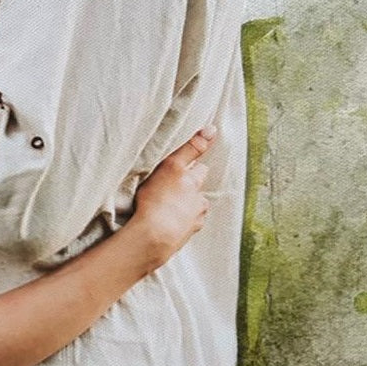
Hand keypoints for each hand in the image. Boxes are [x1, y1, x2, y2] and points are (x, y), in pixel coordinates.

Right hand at [131, 128, 214, 266]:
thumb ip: (192, 148)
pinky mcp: (187, 235)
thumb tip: (213, 129)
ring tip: (168, 209)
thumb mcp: (171, 166)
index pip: (198, 168)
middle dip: (191, 187)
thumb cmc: (156, 200)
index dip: (192, 166)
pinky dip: (182, 223)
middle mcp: (197, 200)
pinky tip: (168, 223)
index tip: (185, 168)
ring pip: (194, 208)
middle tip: (174, 188)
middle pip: (198, 190)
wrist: (153, 236)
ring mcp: (194, 219)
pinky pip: (187, 226)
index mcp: (191, 182)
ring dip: (187, 207)